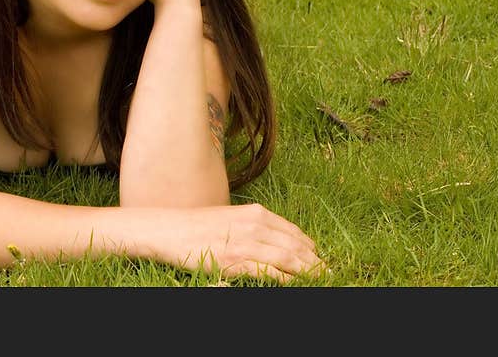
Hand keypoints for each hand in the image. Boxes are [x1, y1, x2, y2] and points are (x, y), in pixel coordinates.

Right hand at [162, 203, 326, 282]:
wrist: (170, 230)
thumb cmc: (198, 225)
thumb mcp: (231, 217)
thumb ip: (254, 226)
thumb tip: (274, 240)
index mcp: (255, 213)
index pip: (294, 232)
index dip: (310, 248)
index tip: (318, 258)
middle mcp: (255, 226)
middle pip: (296, 247)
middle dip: (315, 263)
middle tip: (327, 273)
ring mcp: (246, 244)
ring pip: (288, 260)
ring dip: (307, 272)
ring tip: (319, 280)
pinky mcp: (235, 262)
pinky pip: (269, 273)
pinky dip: (285, 280)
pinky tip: (294, 284)